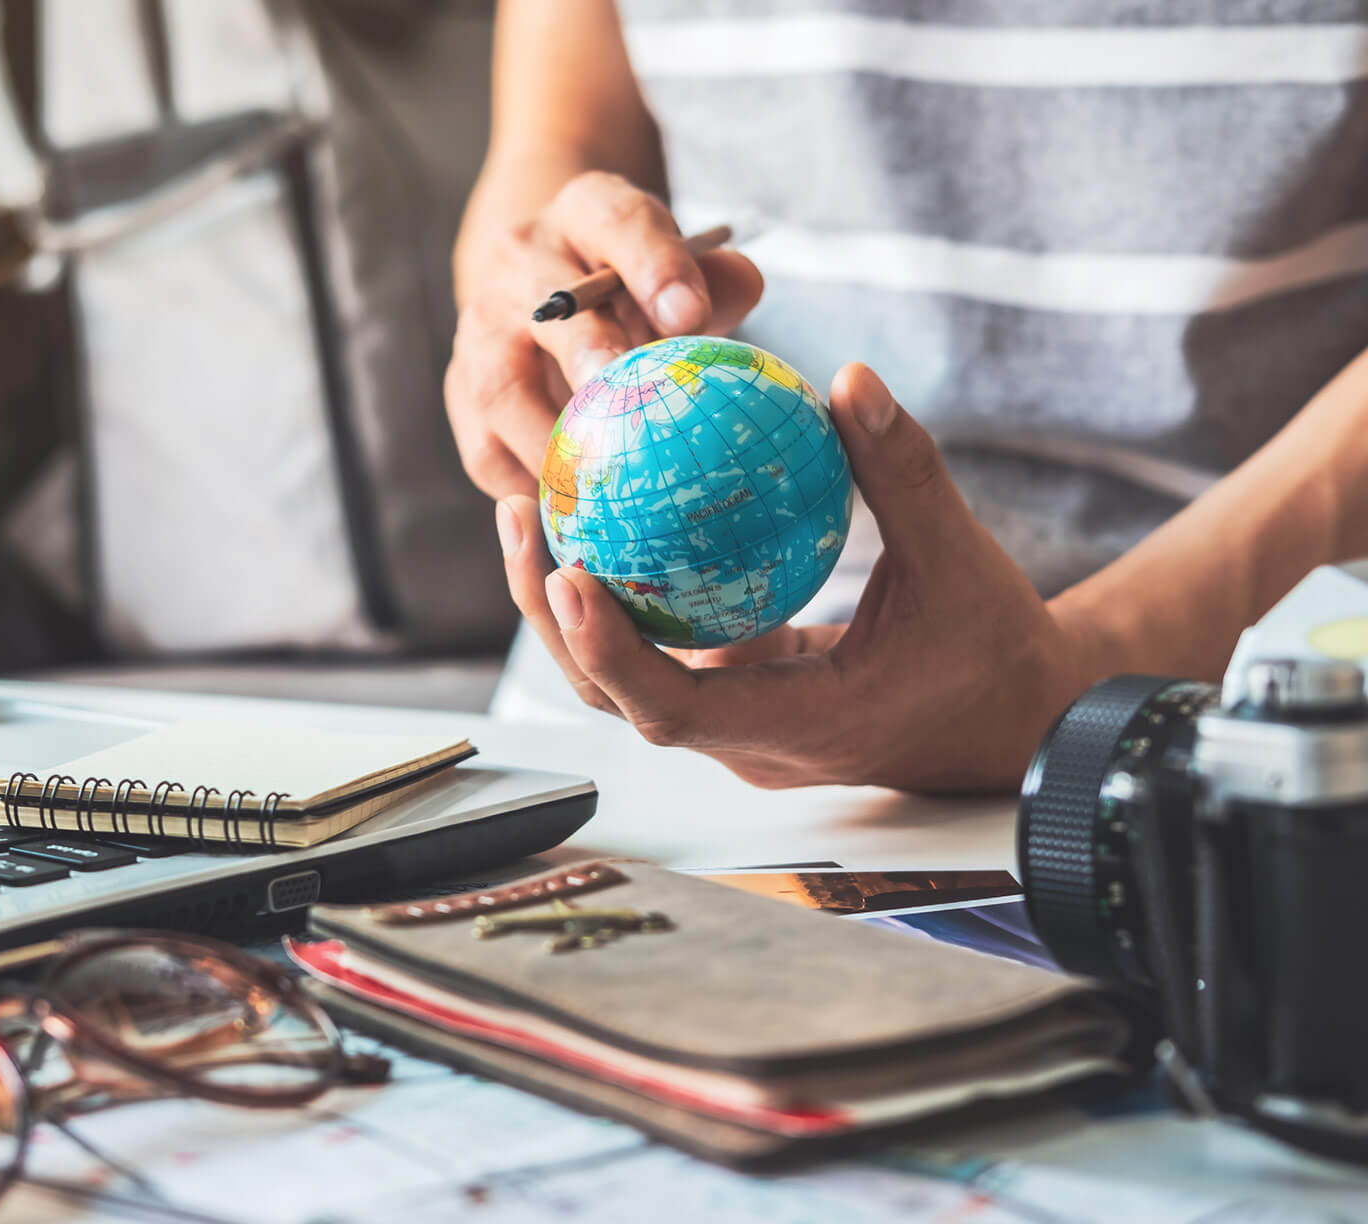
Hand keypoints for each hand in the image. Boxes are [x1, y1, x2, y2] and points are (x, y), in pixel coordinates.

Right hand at [445, 171, 764, 499]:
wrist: (542, 284)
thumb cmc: (632, 285)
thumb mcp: (676, 266)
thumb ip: (712, 279)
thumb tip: (743, 288)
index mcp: (584, 214)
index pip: (618, 223)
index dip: (653, 267)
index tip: (689, 316)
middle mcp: (518, 264)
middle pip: (550, 310)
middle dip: (587, 353)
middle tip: (624, 401)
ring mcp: (479, 330)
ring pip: (499, 388)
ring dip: (547, 440)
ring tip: (596, 486)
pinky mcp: (461, 391)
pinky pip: (484, 448)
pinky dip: (524, 486)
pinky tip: (567, 519)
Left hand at [494, 364, 1107, 792]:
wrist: (1014, 719)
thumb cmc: (992, 650)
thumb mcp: (959, 558)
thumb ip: (904, 474)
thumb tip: (851, 380)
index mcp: (797, 727)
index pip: (674, 710)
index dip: (608, 651)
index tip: (565, 575)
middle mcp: (748, 741)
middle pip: (617, 697)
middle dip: (554, 616)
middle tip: (522, 514)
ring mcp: (737, 727)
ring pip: (628, 680)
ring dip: (574, 606)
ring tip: (535, 508)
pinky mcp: (737, 701)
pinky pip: (663, 651)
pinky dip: (627, 594)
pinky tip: (601, 516)